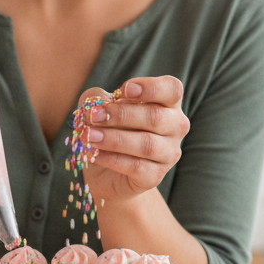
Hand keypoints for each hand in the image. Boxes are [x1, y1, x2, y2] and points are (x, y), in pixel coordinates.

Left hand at [79, 76, 189, 202]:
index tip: (125, 89)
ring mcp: (169, 153)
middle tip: (94, 116)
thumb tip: (95, 101)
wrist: (105, 172)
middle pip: (156, 117)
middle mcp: (175, 127)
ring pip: (147, 144)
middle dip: (121, 115)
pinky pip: (136, 166)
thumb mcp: (99, 109)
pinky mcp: (155, 176)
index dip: (151, 88)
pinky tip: (93, 154)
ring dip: (114, 139)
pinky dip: (111, 159)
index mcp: (168, 103)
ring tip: (89, 136)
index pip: (172, 89)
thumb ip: (96, 99)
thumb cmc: (109, 130)